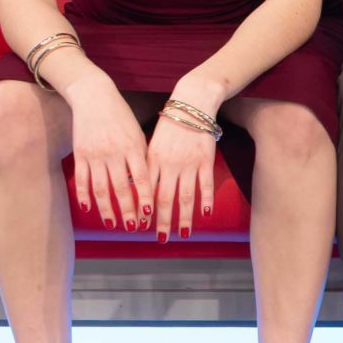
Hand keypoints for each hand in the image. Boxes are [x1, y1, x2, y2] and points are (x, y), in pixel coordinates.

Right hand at [65, 84, 151, 228]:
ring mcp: (96, 154)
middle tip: (133, 227)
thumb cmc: (122, 117)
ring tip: (113, 224)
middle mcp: (115, 153)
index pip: (142, 178)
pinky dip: (85, 195)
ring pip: (101, 188)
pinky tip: (88, 209)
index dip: (146, 197)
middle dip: (128, 210)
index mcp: (134, 147)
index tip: (150, 215)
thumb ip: (142, 157)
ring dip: (108, 209)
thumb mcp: (137, 134)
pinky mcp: (80, 154)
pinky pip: (83, 179)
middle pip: (122, 188)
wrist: (95, 97)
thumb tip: (147, 184)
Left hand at [144, 71, 229, 239]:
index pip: (145, 192)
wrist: (191, 103)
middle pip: (164, 199)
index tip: (140, 228)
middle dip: (162, 221)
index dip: (143, 211)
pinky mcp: (206, 160)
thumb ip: (146, 166)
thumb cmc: (169, 124)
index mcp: (152, 160)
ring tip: (183, 234)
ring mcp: (189, 163)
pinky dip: (206, 199)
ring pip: (185, 196)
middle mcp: (169, 164)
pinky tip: (206, 213)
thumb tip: (135, 188)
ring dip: (184, 217)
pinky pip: (205, 184)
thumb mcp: (150, 143)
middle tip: (161, 239)